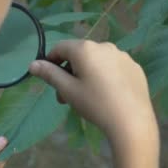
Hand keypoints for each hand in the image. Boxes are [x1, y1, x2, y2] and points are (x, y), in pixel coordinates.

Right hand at [28, 40, 156, 143]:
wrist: (131, 121)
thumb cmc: (95, 104)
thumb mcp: (68, 90)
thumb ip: (50, 74)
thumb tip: (33, 64)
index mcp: (85, 49)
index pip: (61, 47)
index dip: (51, 60)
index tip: (49, 77)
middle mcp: (104, 46)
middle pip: (80, 54)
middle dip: (69, 72)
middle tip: (65, 96)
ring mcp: (122, 56)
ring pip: (97, 61)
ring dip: (87, 74)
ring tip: (86, 98)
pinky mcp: (135, 67)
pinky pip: (113, 68)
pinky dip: (105, 77)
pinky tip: (107, 96)